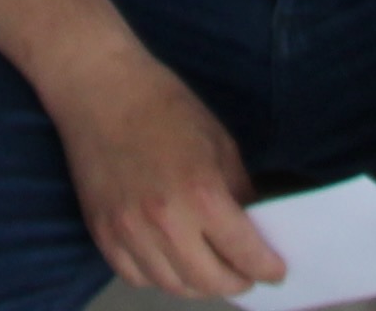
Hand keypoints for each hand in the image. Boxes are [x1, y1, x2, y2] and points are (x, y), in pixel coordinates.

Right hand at [39, 43, 280, 299]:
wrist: (100, 90)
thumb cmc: (164, 106)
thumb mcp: (219, 141)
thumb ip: (238, 190)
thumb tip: (254, 228)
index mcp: (202, 193)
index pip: (245, 253)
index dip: (267, 269)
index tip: (276, 272)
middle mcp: (166, 222)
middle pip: (210, 281)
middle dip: (237, 284)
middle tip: (246, 276)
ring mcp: (129, 232)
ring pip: (173, 286)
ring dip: (199, 285)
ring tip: (211, 271)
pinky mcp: (103, 234)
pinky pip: (137, 276)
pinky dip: (161, 277)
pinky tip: (171, 262)